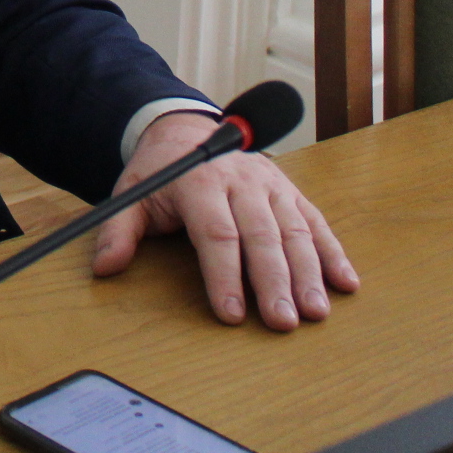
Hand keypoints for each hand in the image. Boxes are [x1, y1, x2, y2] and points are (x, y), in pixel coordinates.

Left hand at [92, 111, 358, 330]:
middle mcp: (241, 181)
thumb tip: (106, 268)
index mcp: (200, 181)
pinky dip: (334, 252)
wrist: (184, 129)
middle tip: (283, 323)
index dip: (224, 275)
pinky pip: (316, 221)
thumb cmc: (159, 172)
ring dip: (309, 273)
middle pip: (261, 236)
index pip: (216, 233)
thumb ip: (118, 230)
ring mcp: (270, 184)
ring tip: (317, 312)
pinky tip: (347, 283)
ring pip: (294, 230)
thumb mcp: (131, 193)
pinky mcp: (290, 190)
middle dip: (274, 282)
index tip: (231, 314)